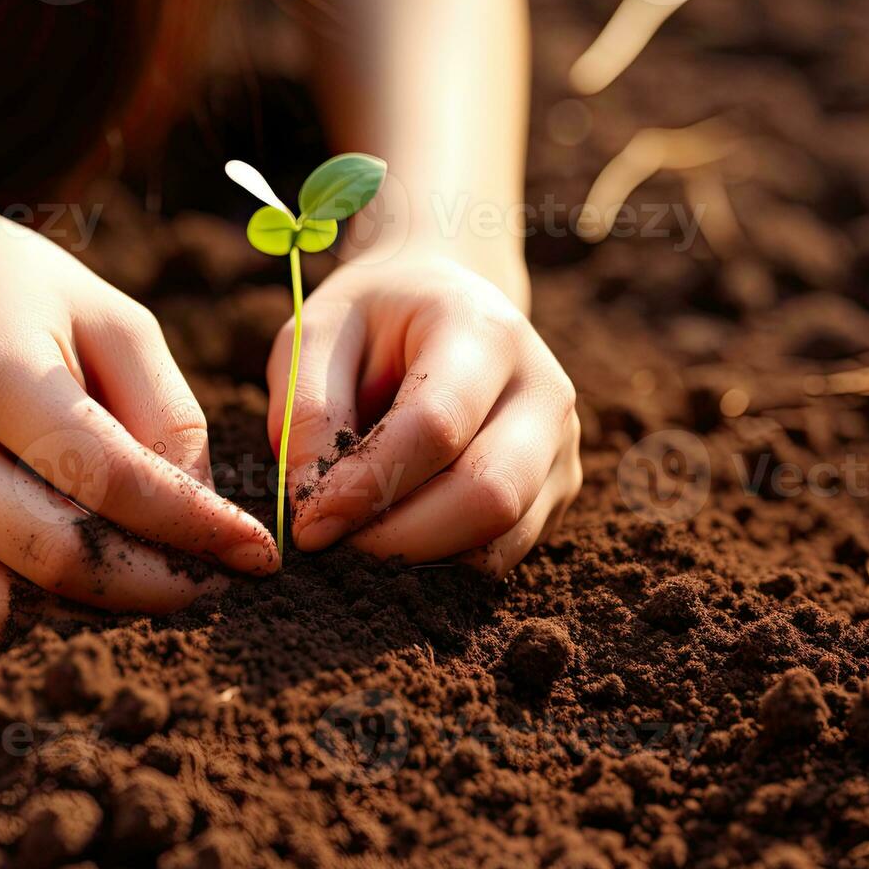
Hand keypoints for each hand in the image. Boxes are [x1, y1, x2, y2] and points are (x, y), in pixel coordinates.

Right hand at [0, 190, 277, 635]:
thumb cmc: (6, 285)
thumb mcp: (107, 314)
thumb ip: (167, 411)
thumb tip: (202, 514)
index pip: (112, 482)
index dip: (197, 529)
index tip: (259, 554)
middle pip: (59, 559)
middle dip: (157, 587)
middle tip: (215, 584)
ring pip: (10, 603)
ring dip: (99, 613)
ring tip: (160, 585)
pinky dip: (40, 607)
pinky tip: (93, 578)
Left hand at [268, 255, 580, 572]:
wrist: (448, 305)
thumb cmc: (375, 323)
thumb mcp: (320, 334)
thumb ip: (307, 410)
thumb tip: (315, 508)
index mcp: (486, 331)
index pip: (436, 426)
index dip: (367, 485)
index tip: (308, 525)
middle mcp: (544, 389)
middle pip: (489, 493)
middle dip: (400, 541)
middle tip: (334, 550)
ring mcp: (562, 445)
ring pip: (502, 539)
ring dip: (421, 560)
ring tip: (360, 542)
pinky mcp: (560, 490)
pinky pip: (504, 554)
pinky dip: (444, 563)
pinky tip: (399, 538)